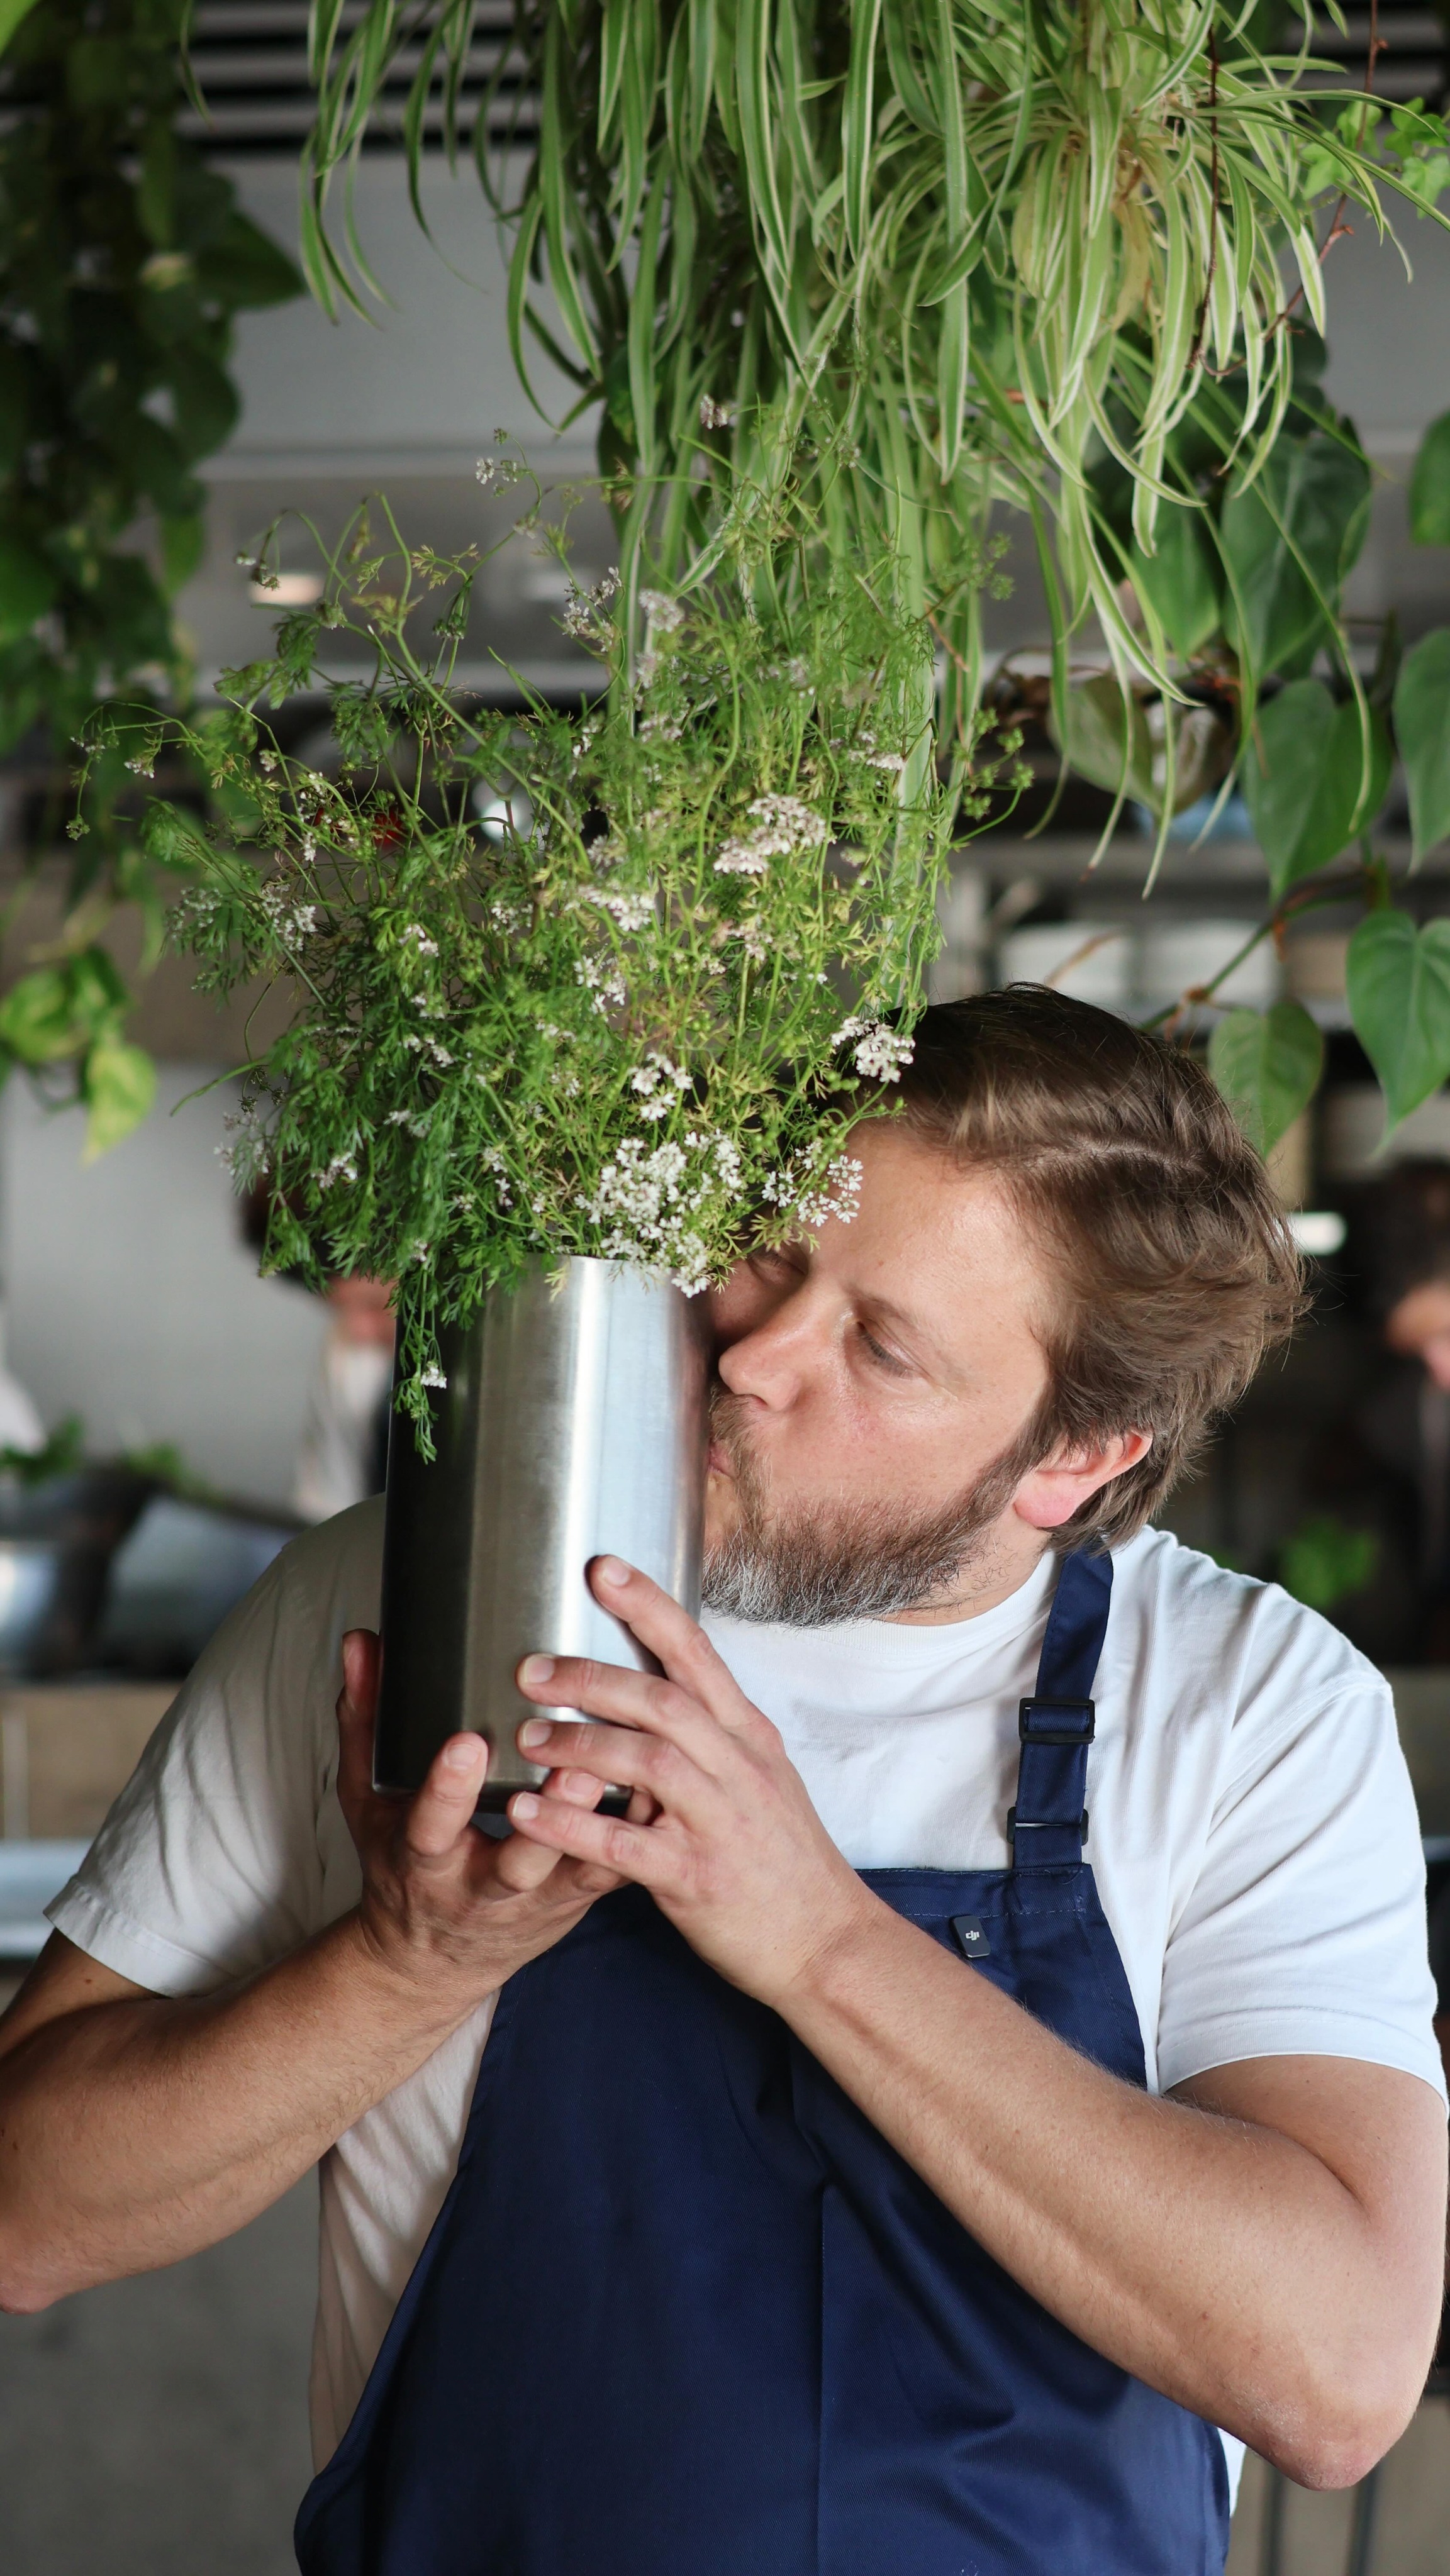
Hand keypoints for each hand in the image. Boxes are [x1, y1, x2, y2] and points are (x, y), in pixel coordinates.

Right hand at [336, 1630, 628, 2017]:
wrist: (432, 1962)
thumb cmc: (405, 1867)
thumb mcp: (369, 1802)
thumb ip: (365, 1722)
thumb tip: (363, 1644)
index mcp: (424, 1862)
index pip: (430, 1826)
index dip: (446, 1789)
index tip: (466, 1743)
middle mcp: (481, 1888)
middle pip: (516, 1862)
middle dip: (547, 1818)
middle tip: (574, 1764)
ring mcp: (536, 1900)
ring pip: (576, 1870)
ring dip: (606, 1825)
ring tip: (630, 1774)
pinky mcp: (576, 1899)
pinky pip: (612, 1871)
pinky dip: (636, 1832)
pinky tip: (659, 1788)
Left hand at [509, 1559, 870, 2008]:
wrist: (827, 1944)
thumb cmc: (784, 1861)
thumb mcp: (758, 1781)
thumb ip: (706, 1740)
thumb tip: (648, 1700)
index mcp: (747, 1736)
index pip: (696, 1652)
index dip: (648, 1606)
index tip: (601, 1570)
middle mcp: (737, 1768)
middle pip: (661, 1699)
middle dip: (591, 1676)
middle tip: (529, 1666)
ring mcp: (719, 1822)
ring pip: (645, 1761)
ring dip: (577, 1742)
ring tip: (523, 1734)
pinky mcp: (696, 1878)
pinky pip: (621, 1844)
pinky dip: (569, 1823)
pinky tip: (526, 1810)